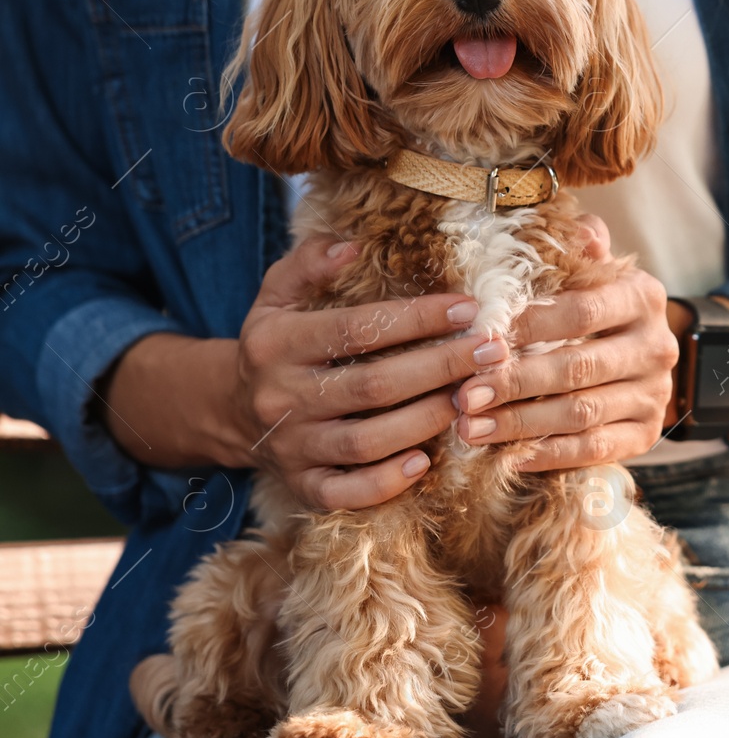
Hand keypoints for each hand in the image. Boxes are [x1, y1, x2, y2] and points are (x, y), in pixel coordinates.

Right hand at [227, 237, 503, 509]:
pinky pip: (344, 494)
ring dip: (425, 421)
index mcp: (277, 344)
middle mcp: (282, 397)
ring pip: (365, 443)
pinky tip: (424, 461)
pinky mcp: (302, 485)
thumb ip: (309, 264)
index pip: (356, 329)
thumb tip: (351, 243)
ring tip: (472, 398)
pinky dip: (385, 483)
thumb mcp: (276, 295)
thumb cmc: (276, 343)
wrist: (229, 409)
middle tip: (490, 353)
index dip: (416, 318)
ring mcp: (291, 447)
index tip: (468, 308)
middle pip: (372, 386)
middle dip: (439, 368)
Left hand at [453, 216, 678, 469]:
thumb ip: (581, 247)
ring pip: (581, 414)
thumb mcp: (592, 271)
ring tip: (470, 427)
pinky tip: (508, 455)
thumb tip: (581, 231)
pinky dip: (549, 455)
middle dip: (514, 382)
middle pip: (578, 368)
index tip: (478, 337)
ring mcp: (655, 395)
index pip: (582, 311)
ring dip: (520, 423)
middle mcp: (656, 347)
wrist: (642, 357)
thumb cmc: (595, 307)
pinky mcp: (646, 435)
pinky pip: (594, 449)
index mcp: (642, 298)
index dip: (529, 326)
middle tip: (463, 393)